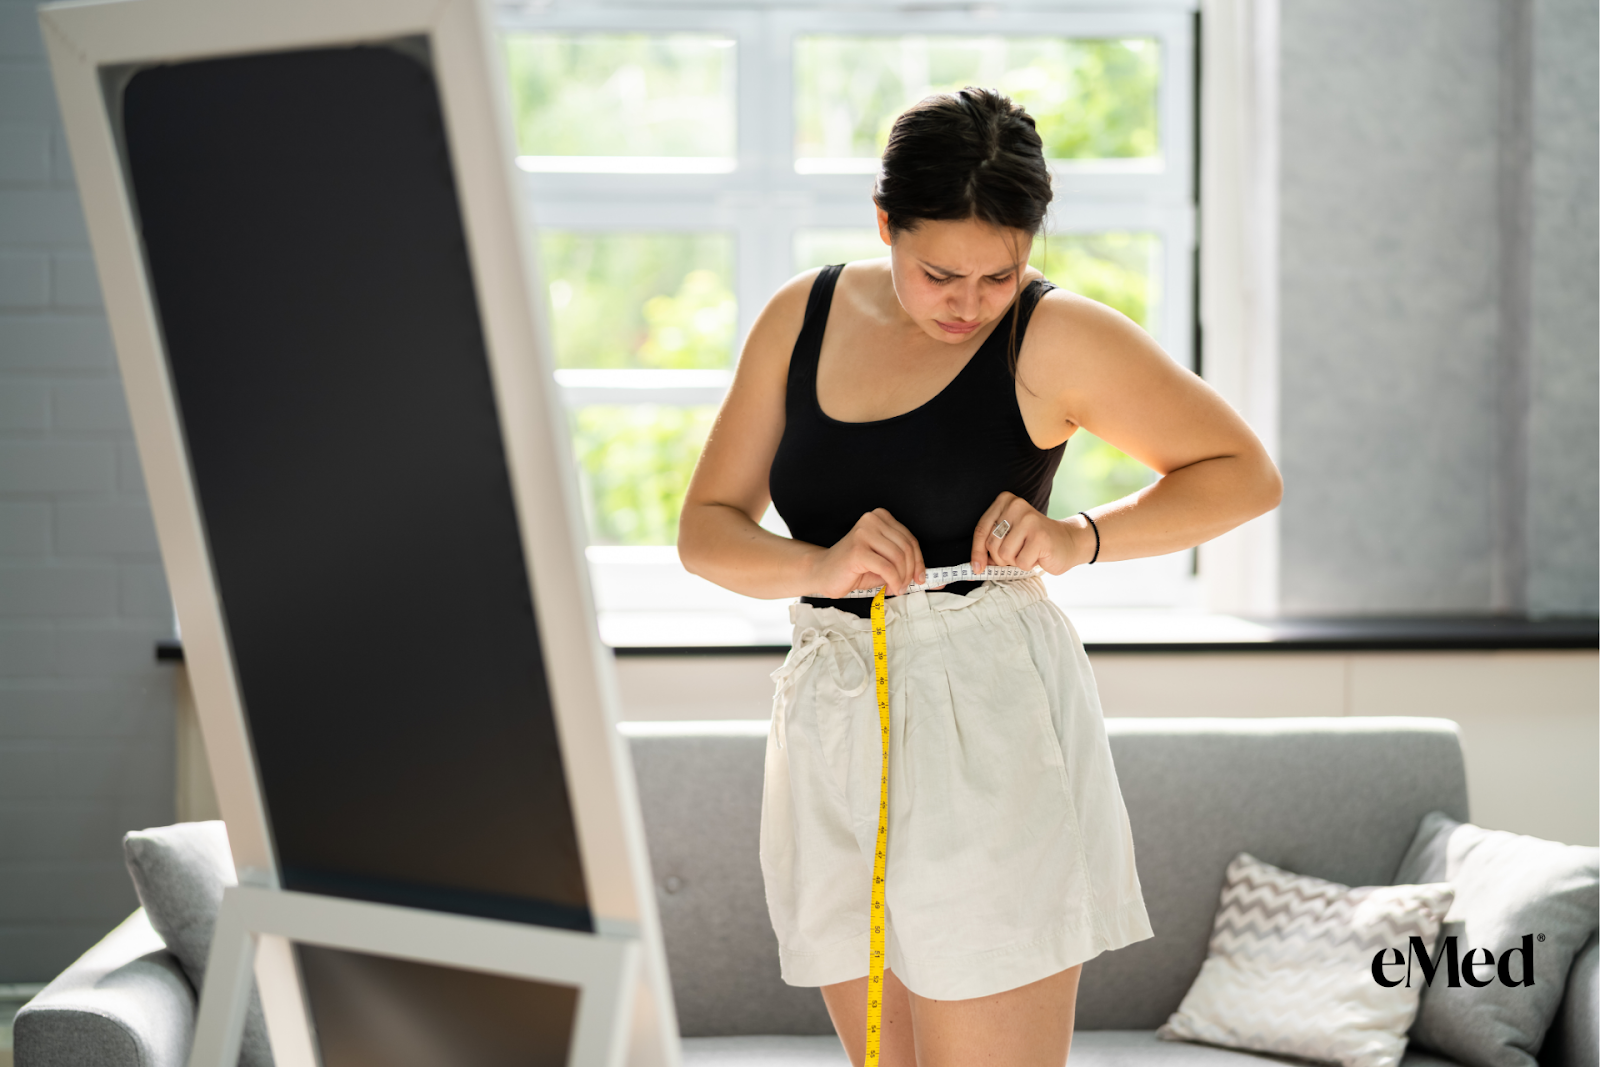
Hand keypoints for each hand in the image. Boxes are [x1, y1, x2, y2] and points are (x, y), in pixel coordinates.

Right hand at [804, 508, 926, 597]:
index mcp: (880, 518)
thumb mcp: (883, 562)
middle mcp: (872, 520)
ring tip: (896, 587)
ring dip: (901, 578)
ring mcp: (863, 533)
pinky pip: (887, 568)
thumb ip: (903, 564)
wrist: (822, 573)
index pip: (909, 539)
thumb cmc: (853, 568)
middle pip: (906, 547)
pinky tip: (890, 588)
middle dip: (910, 571)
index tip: (921, 577)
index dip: (919, 561)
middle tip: (905, 586)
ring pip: (899, 557)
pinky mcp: (858, 549)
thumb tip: (927, 576)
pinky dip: (893, 581)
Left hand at [970, 492, 1086, 575]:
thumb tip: (976, 566)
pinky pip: (1021, 562)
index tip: (976, 567)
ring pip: (1005, 555)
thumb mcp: (1009, 536)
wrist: (1068, 542)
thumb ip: (992, 544)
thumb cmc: (1034, 541)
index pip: (981, 529)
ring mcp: (1029, 520)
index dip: (976, 551)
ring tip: (1027, 552)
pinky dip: (1028, 565)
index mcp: (1005, 501)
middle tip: (1016, 554)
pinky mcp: (1040, 536)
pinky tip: (1038, 555)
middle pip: (992, 544)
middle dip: (1001, 558)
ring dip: (1015, 562)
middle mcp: (1016, 506)